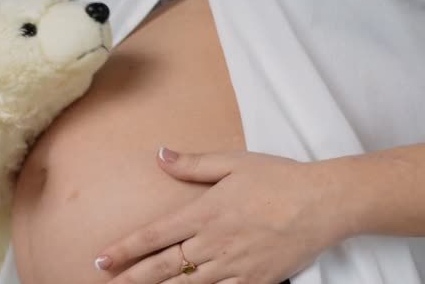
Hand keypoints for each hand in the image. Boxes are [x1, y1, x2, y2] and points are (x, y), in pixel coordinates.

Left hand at [95, 148, 349, 283]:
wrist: (324, 203)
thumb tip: (160, 155)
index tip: (101, 260)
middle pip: (163, 267)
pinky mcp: (256, 282)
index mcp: (204, 213)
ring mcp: (234, 266)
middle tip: (107, 283)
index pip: (154, 235)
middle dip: (131, 278)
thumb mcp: (233, 162)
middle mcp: (213, 243)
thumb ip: (193, 163)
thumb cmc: (278, 178)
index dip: (124, 250)